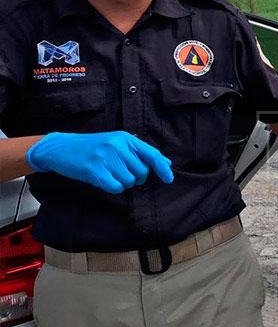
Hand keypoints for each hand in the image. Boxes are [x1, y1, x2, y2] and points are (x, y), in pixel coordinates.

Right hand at [26, 131, 173, 193]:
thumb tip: (165, 163)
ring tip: (108, 174)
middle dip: (135, 178)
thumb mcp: (117, 143)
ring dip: (121, 183)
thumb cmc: (92, 148)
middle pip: (141, 173)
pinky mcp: (95, 170)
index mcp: (126, 138)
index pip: (151, 155)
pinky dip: (112, 187)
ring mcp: (106, 157)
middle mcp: (118, 146)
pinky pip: (116, 187)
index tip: (169, 179)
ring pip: (129, 181)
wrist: (60, 147)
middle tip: (119, 173)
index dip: (162, 168)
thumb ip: (140, 153)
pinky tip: (102, 180)